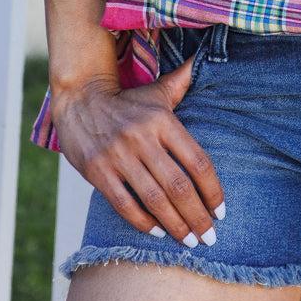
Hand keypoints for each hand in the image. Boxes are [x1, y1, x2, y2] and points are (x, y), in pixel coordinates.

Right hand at [51, 57, 225, 246]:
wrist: (79, 98)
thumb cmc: (128, 100)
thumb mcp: (158, 90)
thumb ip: (185, 80)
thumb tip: (206, 60)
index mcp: (163, 120)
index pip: (197, 161)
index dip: (212, 190)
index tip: (221, 211)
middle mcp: (142, 138)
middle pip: (179, 186)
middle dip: (198, 216)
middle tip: (209, 237)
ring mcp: (118, 156)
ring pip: (154, 199)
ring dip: (175, 225)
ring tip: (189, 241)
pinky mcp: (97, 171)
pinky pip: (124, 203)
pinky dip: (143, 221)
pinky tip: (157, 231)